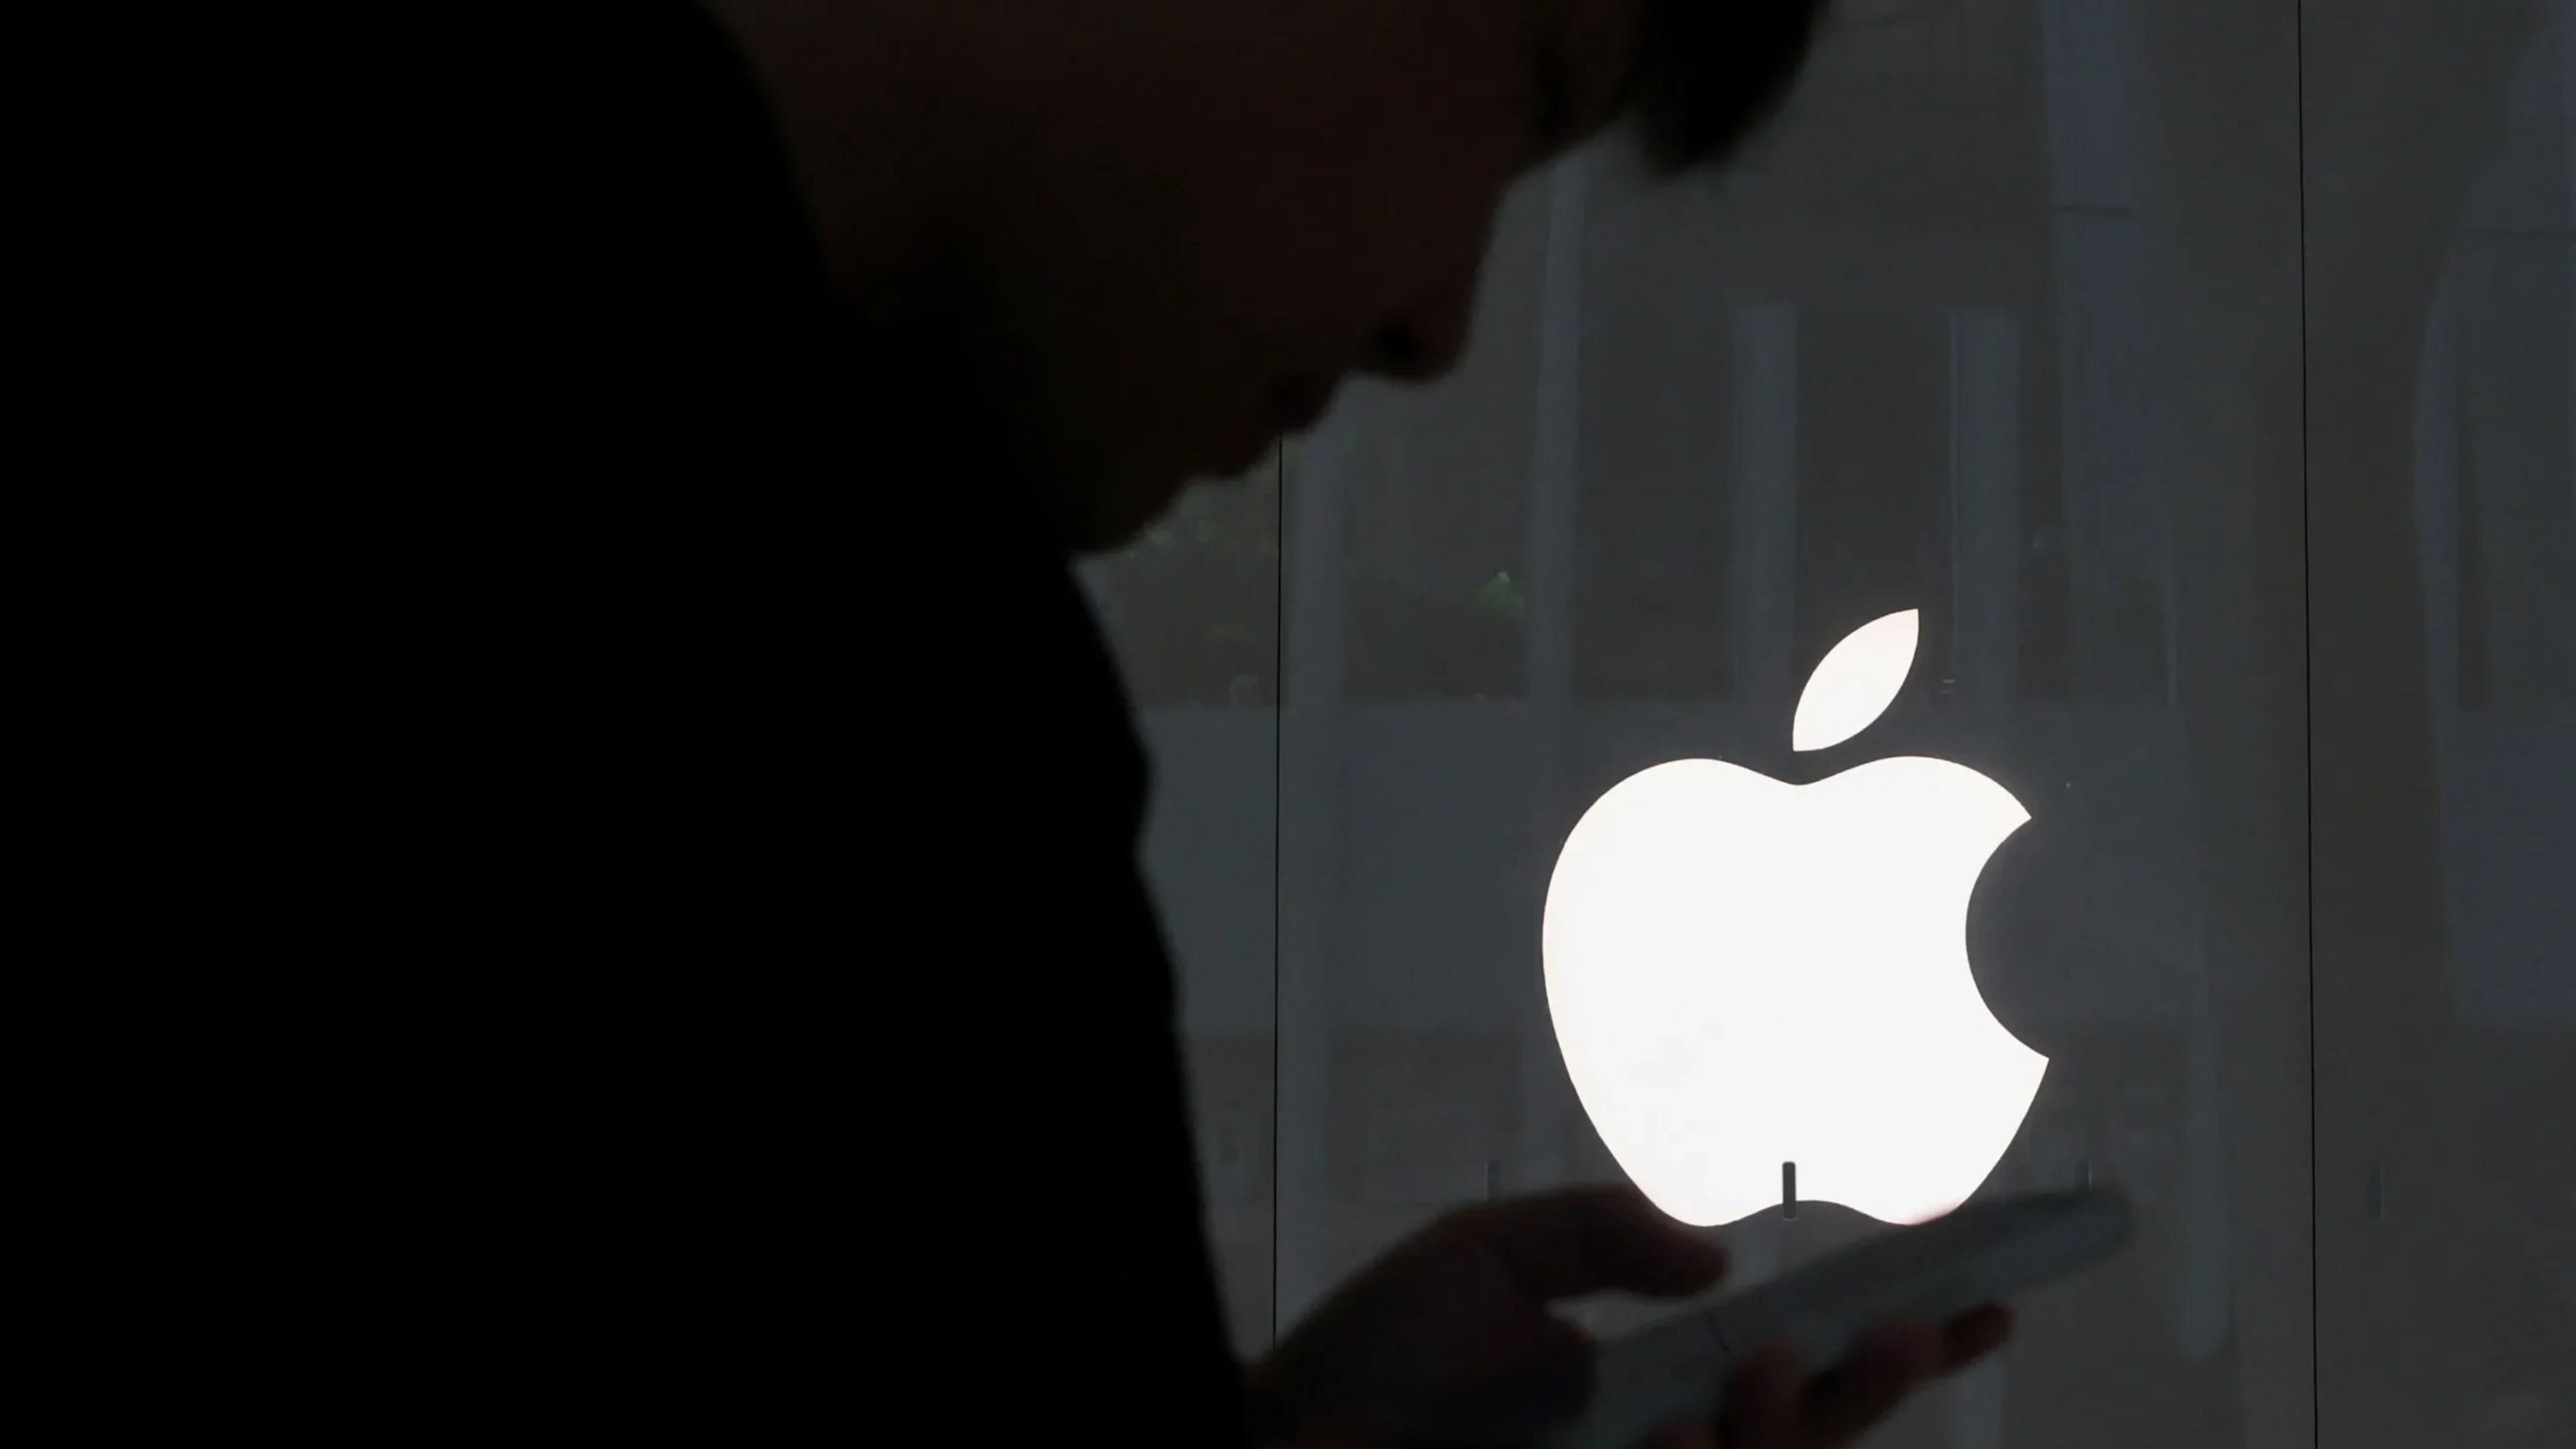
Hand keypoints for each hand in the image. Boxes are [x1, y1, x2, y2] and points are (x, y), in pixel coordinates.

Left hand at [1244, 1184, 2009, 1448]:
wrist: (1282, 1438)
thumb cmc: (1376, 1355)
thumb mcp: (1490, 1255)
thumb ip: (1600, 1232)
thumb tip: (1720, 1253)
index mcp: (1658, 1381)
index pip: (1803, 1369)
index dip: (1900, 1341)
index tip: (1987, 1297)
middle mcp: (1663, 1448)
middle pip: (1815, 1438)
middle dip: (1877, 1386)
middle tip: (1902, 1328)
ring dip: (1786, 1432)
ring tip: (1763, 1376)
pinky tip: (1672, 1440)